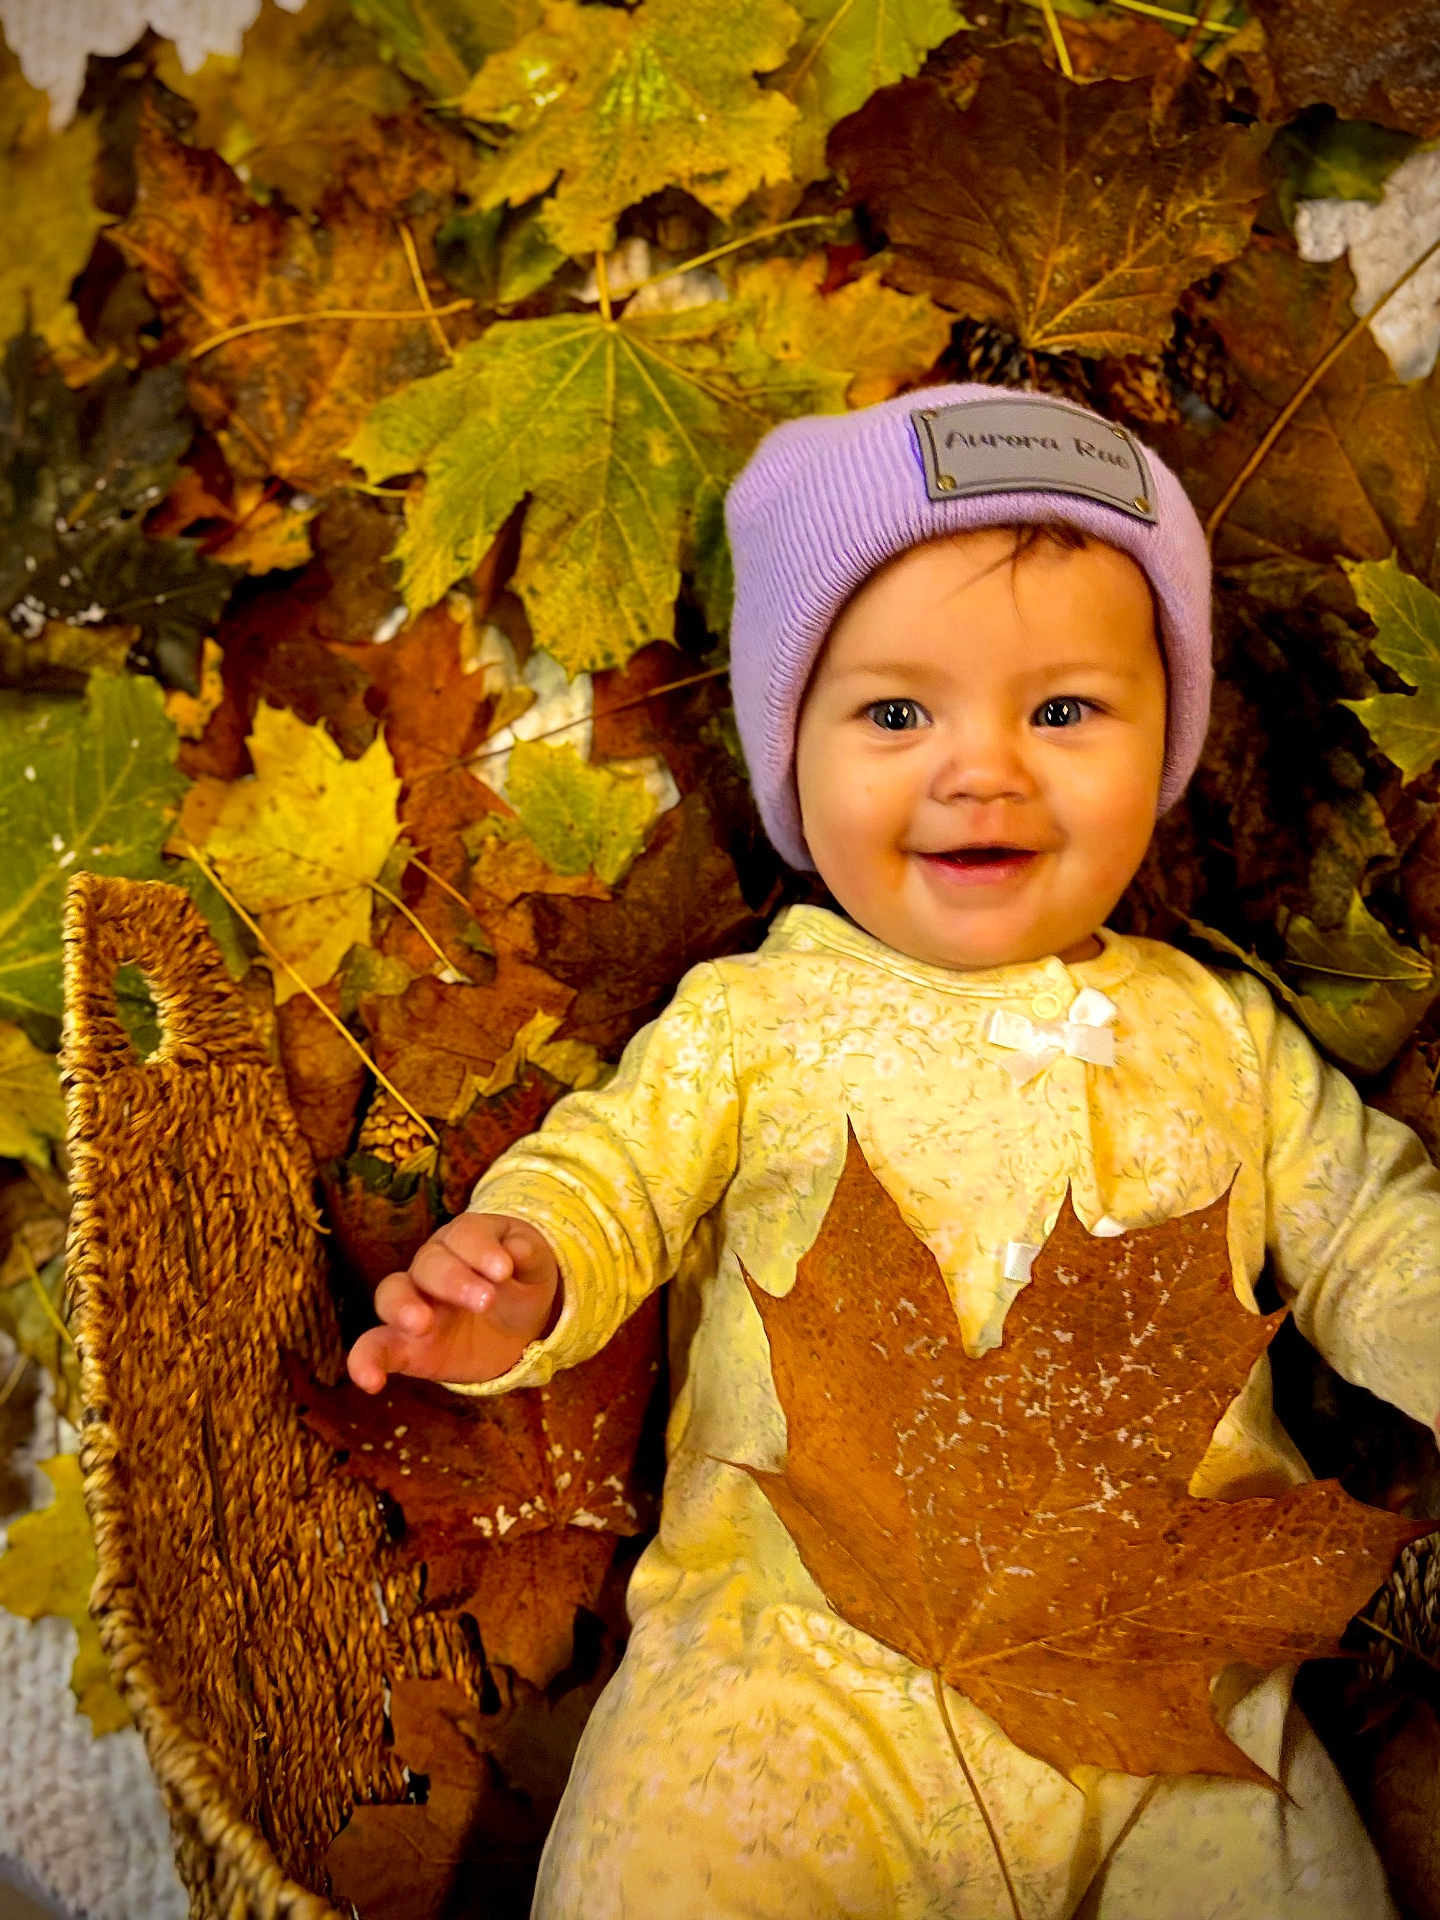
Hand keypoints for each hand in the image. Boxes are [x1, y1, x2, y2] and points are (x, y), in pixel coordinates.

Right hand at [345, 1213, 559, 1394]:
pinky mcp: (405, 1345)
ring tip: (421, 1325)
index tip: (503, 1270)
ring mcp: (414, 1304)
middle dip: (453, 1279)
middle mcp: (432, 1267)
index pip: (465, 1236)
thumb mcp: (535, 1268)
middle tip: (485, 1301)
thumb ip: (529, 1256)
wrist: (514, 1327)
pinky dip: (365, 1361)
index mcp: (466, 1240)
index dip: (481, 1250)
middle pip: (429, 1263)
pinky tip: (370, 1381)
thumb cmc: (519, 1284)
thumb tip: (518, 1250)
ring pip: (392, 1294)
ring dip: (403, 1307)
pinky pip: (375, 1347)